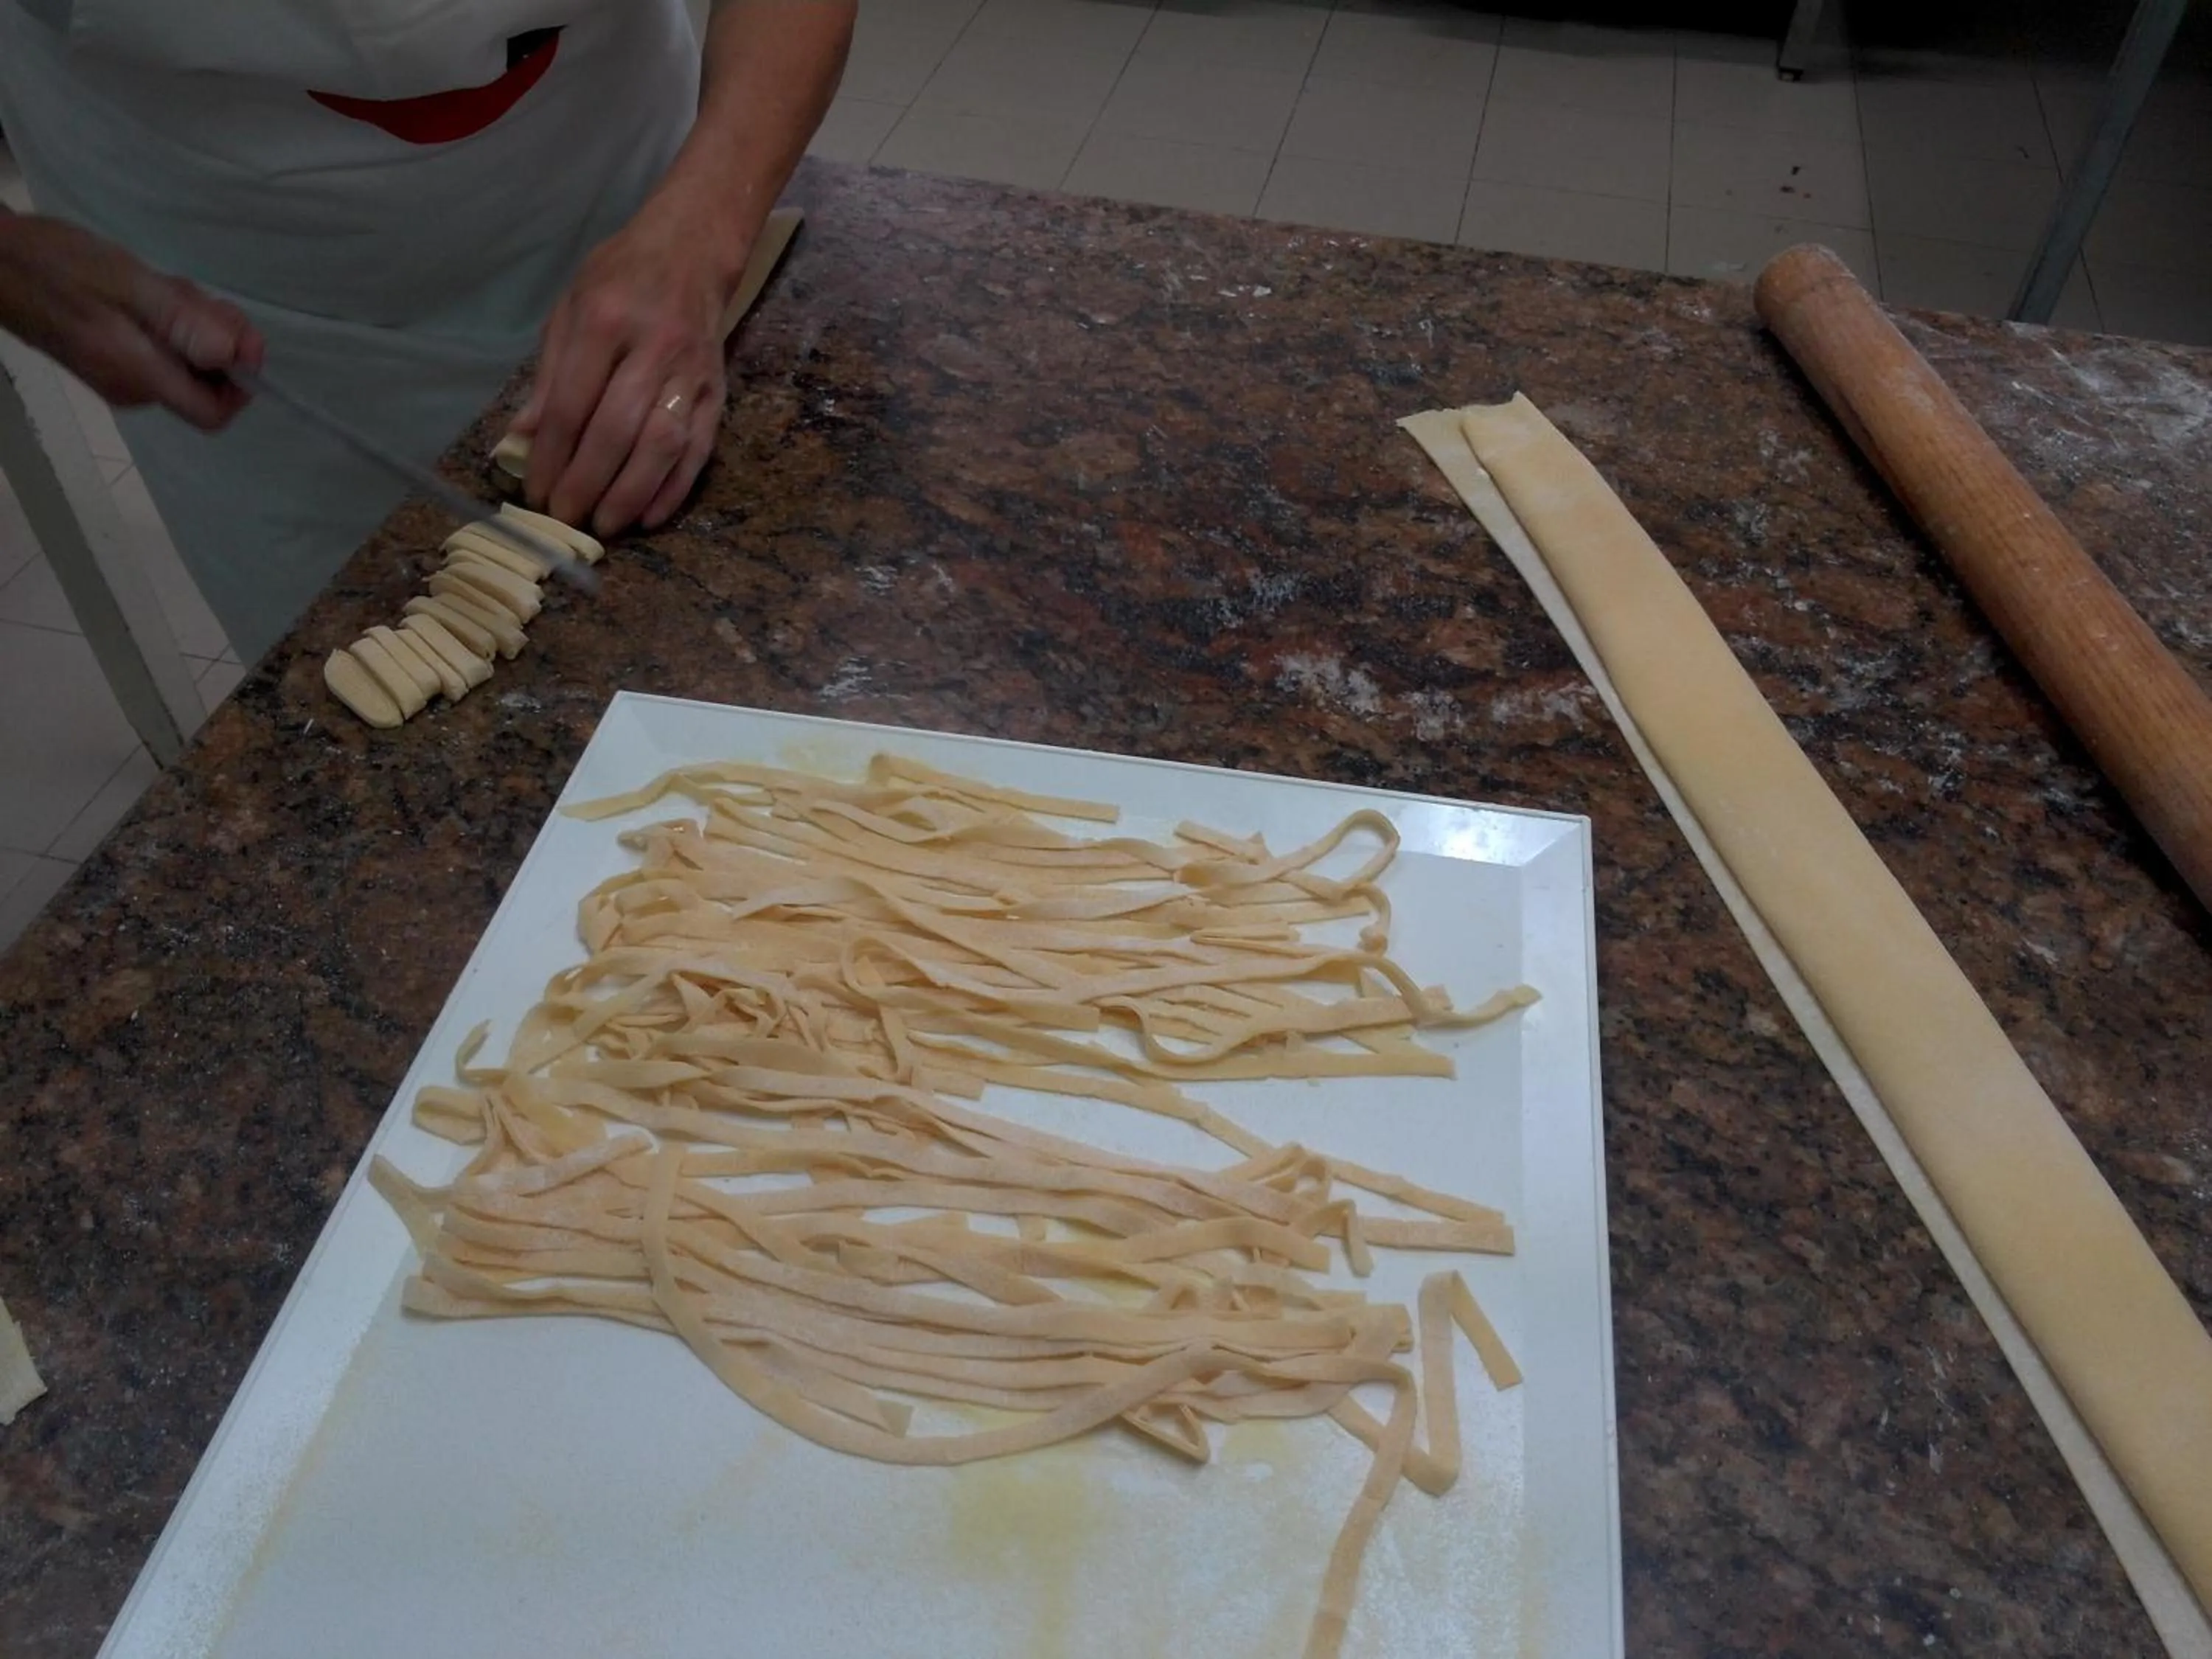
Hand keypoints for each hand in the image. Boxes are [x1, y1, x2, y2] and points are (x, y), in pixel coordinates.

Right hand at [0, 213, 262, 429]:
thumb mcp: (130, 283)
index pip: (213, 413)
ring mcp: (120, 378)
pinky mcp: (110, 362)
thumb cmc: (57, 264)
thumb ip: (184, 322)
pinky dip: (170, 323)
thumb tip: (233, 357)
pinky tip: (148, 292)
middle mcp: (134, 390)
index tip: (243, 338)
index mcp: (140, 376)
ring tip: (163, 286)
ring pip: (186, 361)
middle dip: (215, 338)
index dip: (241, 381)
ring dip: (192, 324)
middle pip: (205, 383)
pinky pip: (161, 351)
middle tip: (189, 294)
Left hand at [509, 199, 742, 536]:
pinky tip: (649, 516)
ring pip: (662, 444)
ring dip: (631, 493)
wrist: (692, 250)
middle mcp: (652, 348)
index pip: (572, 403)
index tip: (536, 490)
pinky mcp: (718, 392)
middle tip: (565, 517)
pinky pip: (700, 449)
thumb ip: (550, 375)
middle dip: (586, 482)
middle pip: (617, 429)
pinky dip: (675, 488)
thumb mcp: (569, 309)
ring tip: (604, 524)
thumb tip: (523, 438)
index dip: (551, 454)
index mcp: (605, 321)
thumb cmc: (620, 277)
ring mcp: (691, 373)